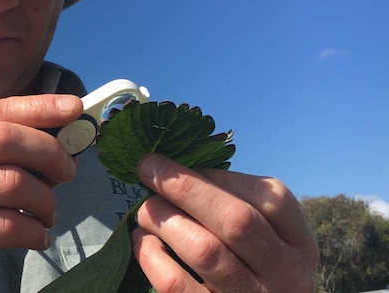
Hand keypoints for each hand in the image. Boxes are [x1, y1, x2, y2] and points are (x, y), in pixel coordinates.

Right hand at [0, 94, 82, 292]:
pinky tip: (39, 238)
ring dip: (45, 201)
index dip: (38, 106)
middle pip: (5, 139)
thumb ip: (3, 156)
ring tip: (48, 215)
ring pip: (12, 183)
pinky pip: (6, 225)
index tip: (74, 108)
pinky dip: (35, 233)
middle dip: (49, 152)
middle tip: (67, 173)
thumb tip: (63, 147)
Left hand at [131, 154, 318, 292]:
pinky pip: (176, 283)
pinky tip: (143, 241)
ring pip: (205, 251)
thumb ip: (233, 206)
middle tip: (148, 169)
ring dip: (165, 220)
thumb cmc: (248, 269)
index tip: (180, 164)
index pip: (269, 198)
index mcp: (300, 245)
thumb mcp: (264, 241)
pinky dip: (152, 256)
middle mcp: (285, 274)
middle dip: (185, 188)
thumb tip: (175, 168)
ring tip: (144, 210)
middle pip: (235, 220)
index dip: (218, 176)